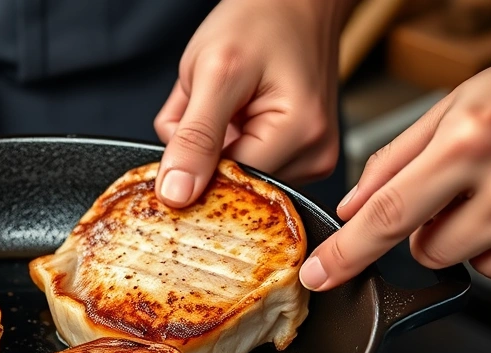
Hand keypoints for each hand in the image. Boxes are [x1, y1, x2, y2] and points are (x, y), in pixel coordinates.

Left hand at [153, 0, 352, 206]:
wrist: (292, 1)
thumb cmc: (260, 21)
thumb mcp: (214, 73)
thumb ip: (194, 139)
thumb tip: (177, 195)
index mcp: (300, 137)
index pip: (229, 187)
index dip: (193, 167)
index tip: (181, 130)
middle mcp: (313, 156)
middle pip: (230, 182)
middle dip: (201, 147)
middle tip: (206, 99)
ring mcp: (308, 156)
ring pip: (230, 171)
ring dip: (209, 139)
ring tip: (224, 98)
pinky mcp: (297, 152)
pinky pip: (240, 159)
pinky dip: (222, 136)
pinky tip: (232, 107)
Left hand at [302, 43, 490, 290]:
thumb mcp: (452, 106)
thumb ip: (395, 160)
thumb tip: (351, 207)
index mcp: (468, 144)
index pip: (388, 214)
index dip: (347, 252)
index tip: (319, 274)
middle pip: (423, 249)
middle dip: (419, 227)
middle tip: (448, 187)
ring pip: (458, 260)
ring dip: (456, 236)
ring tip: (483, 190)